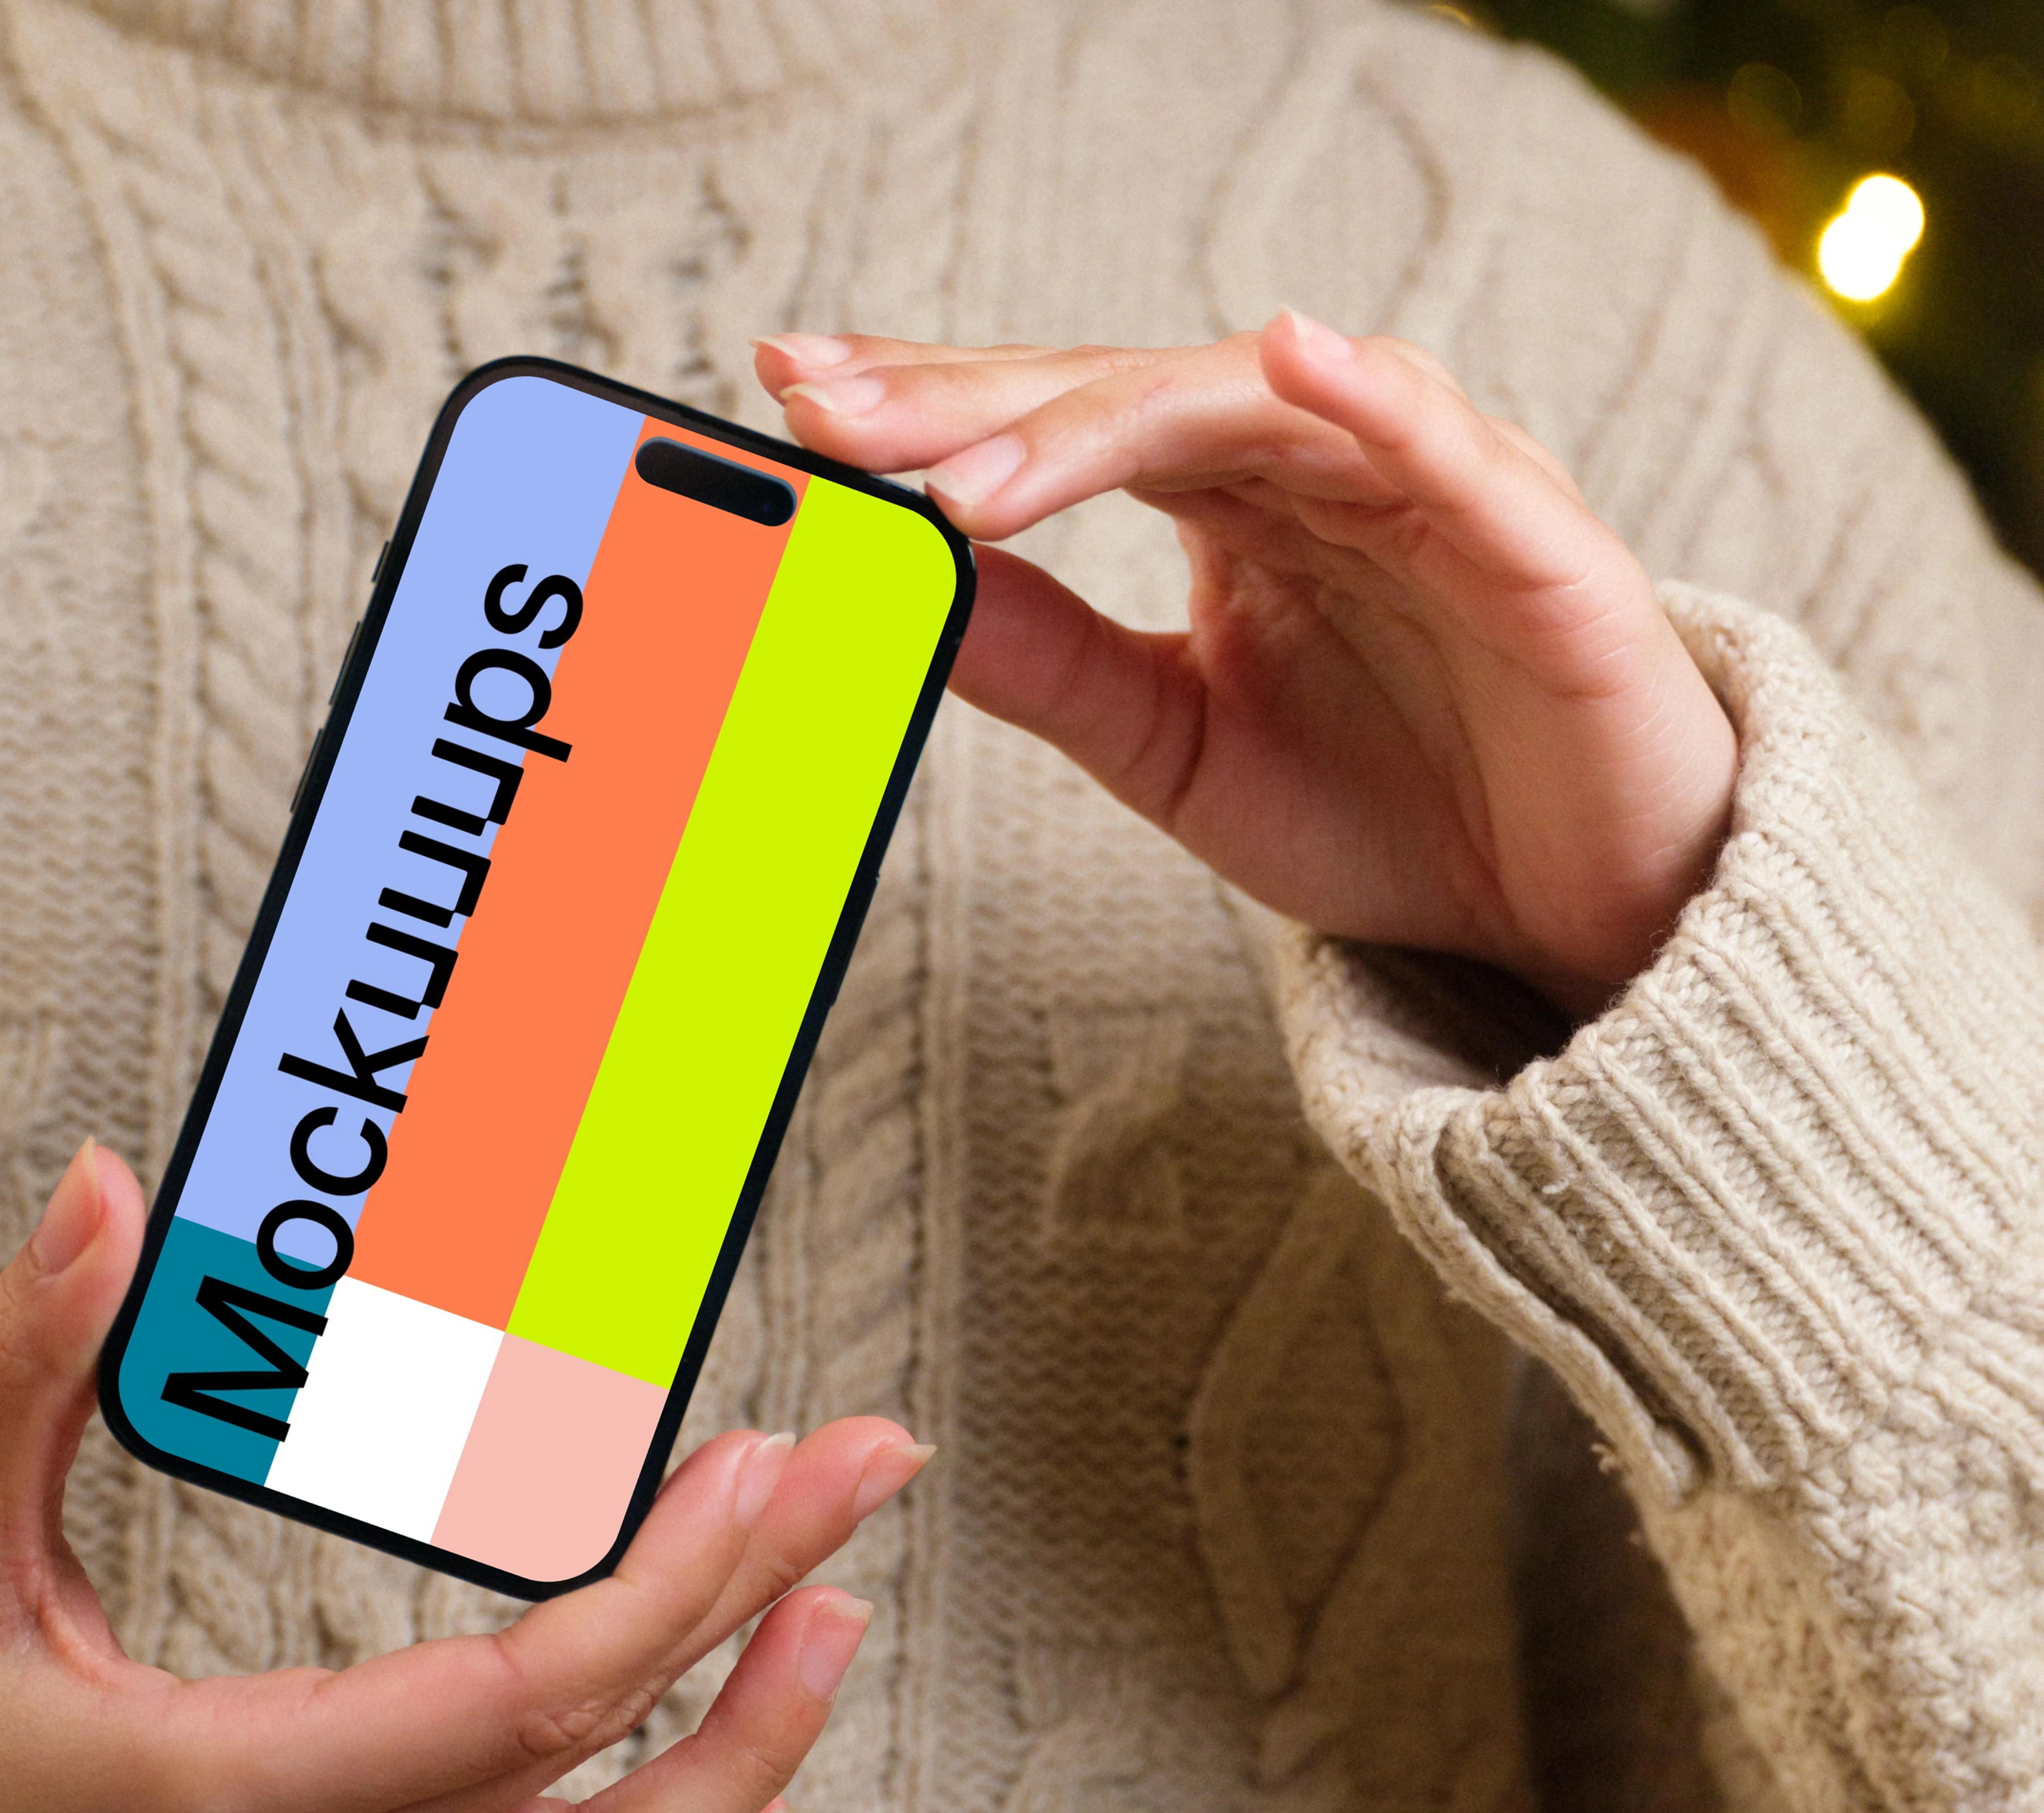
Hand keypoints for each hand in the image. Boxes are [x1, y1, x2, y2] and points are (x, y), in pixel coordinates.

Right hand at [0, 1142, 926, 1812]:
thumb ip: (29, 1367)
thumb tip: (104, 1185)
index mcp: (239, 1795)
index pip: (529, 1706)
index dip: (678, 1590)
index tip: (777, 1475)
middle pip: (616, 1793)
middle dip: (764, 1639)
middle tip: (864, 1487)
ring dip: (747, 1752)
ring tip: (827, 1612)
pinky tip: (723, 1754)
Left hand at [757, 314, 1737, 1016]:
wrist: (1576, 902)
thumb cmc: (1390, 803)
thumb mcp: (1174, 747)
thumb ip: (1051, 663)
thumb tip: (903, 590)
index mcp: (1225, 499)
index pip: (1056, 424)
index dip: (930, 409)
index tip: (794, 404)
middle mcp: (1310, 461)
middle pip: (1118, 393)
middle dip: (967, 400)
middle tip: (828, 410)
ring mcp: (1419, 482)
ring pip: (1244, 405)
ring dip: (1100, 421)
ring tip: (970, 466)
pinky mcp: (1529, 535)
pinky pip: (1443, 444)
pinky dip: (1370, 395)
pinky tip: (1289, 352)